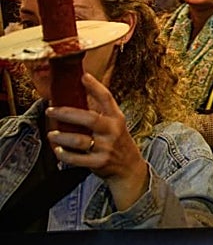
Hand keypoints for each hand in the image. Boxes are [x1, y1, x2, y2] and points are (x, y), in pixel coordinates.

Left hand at [46, 73, 149, 210]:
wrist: (128, 167)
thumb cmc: (117, 142)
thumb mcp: (115, 124)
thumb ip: (100, 111)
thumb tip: (79, 94)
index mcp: (117, 118)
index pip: (107, 98)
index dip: (95, 86)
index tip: (83, 77)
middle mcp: (112, 131)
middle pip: (89, 118)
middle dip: (67, 113)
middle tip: (51, 110)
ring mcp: (106, 147)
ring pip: (79, 140)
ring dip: (61, 137)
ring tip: (51, 134)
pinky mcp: (99, 162)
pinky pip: (76, 159)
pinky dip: (64, 154)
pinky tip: (57, 150)